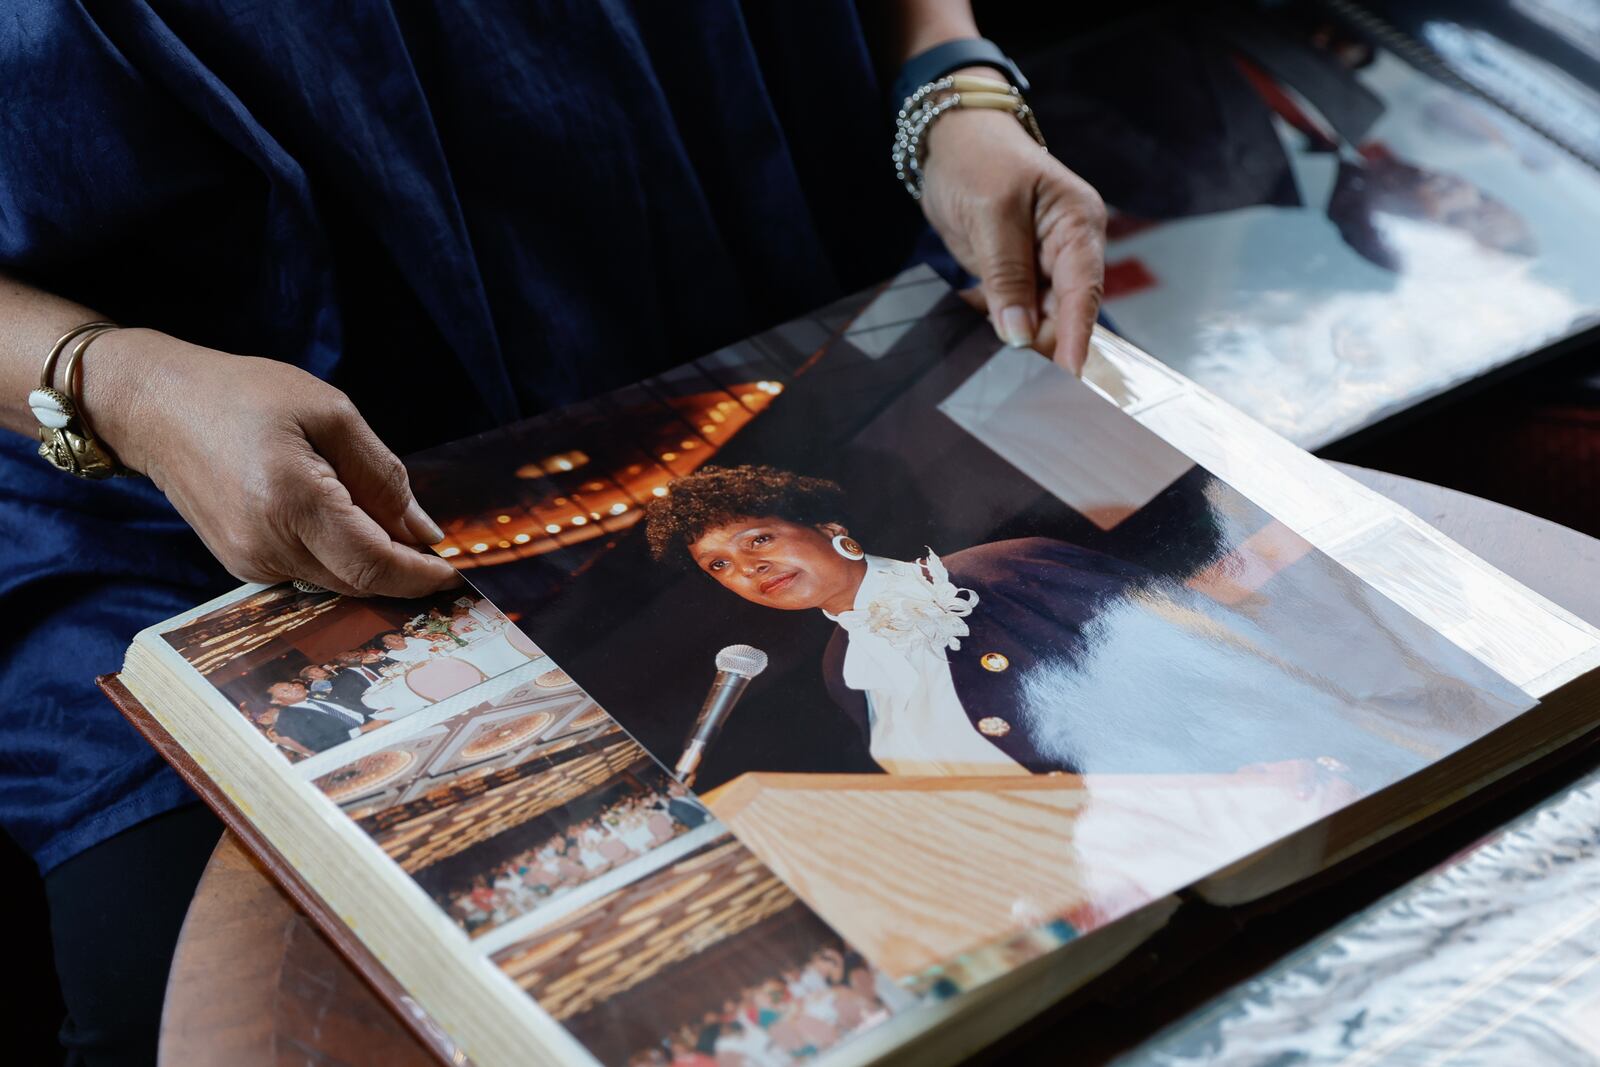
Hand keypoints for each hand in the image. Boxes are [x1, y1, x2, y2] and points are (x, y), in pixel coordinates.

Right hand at [90, 329, 459, 597]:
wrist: (156, 407)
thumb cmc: (244, 395)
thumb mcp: (330, 413)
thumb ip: (383, 477)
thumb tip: (425, 533)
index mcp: (293, 501)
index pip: (374, 564)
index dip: (420, 575)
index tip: (456, 573)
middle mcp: (267, 545)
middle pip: (359, 580)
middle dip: (404, 571)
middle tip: (438, 550)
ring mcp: (249, 561)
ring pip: (337, 581)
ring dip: (372, 563)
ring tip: (388, 522)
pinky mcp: (240, 564)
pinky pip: (309, 572)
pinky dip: (339, 556)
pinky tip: (345, 522)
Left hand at [918, 94, 1106, 372]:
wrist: (951, 137)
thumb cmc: (979, 158)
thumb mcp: (992, 212)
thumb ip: (1006, 273)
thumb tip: (1018, 333)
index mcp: (1076, 224)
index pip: (1083, 291)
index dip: (1075, 336)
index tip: (1069, 375)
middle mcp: (1067, 248)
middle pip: (1061, 313)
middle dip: (1038, 344)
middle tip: (1013, 379)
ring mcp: (1041, 262)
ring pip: (1034, 318)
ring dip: (1009, 336)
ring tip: (984, 353)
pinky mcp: (1015, 273)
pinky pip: (1009, 310)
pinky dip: (990, 321)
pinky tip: (969, 322)